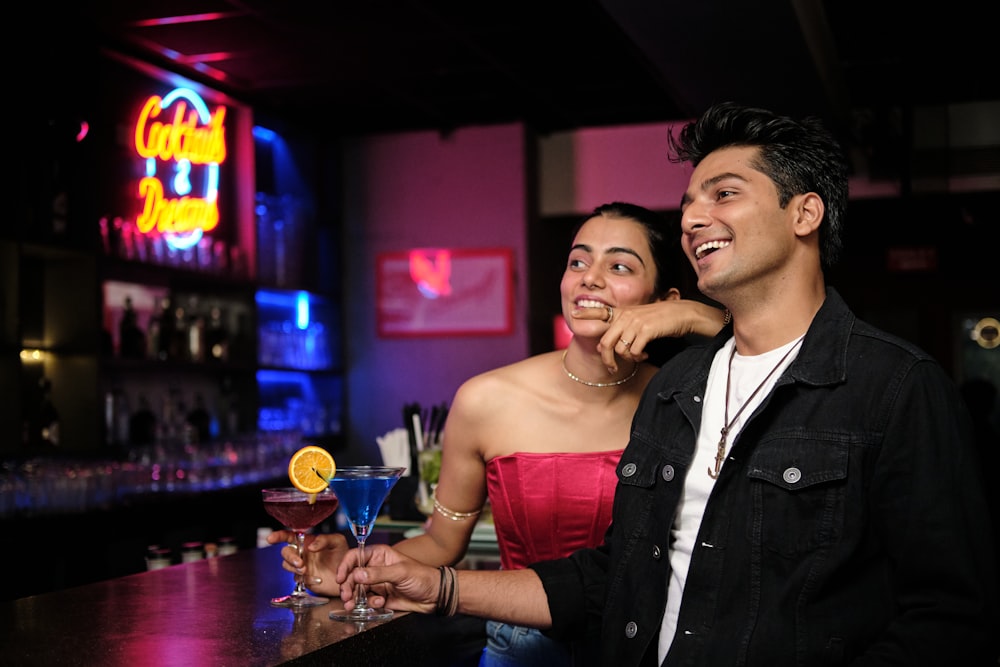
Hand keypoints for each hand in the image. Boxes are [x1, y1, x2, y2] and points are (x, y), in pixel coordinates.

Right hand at [266, 530, 348, 595]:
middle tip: (301, 563)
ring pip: (287, 565)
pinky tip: (315, 578)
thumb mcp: (337, 542)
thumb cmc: (343, 555)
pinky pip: (296, 578)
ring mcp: (302, 566)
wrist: (348, 575)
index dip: (278, 536)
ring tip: (306, 570)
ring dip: (294, 567)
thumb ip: (324, 540)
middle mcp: (302, 553)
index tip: (270, 538)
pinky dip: (303, 578)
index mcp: (308, 541)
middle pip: (286, 552)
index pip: (290, 536)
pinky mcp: (304, 579)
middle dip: (290, 557)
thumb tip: (310, 546)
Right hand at [335, 543, 440, 613]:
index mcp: (380, 554)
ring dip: (353, 597)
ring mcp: (377, 582)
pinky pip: (367, 600)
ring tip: (352, 604)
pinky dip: (369, 603)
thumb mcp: (400, 572)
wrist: (434, 596)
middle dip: (347, 585)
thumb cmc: (422, 577)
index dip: (345, 565)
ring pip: (357, 589)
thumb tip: (357, 574)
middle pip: (352, 574)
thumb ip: (378, 574)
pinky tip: (379, 603)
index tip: (340, 578)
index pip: (356, 556)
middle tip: (346, 596)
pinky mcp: (380, 596)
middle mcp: (376, 567)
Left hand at [574, 299, 724, 371]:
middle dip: (606, 359)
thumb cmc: (661, 319)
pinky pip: (632, 351)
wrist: (682, 314)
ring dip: (627, 359)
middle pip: (605, 342)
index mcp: (623, 312)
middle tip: (612, 368)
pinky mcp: (645, 330)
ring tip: (638, 357)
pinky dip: (637, 357)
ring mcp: (634, 322)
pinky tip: (645, 354)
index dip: (586, 313)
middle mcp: (626, 316)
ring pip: (619, 349)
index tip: (574, 314)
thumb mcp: (640, 319)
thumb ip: (625, 326)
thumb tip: (610, 344)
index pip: (600, 311)